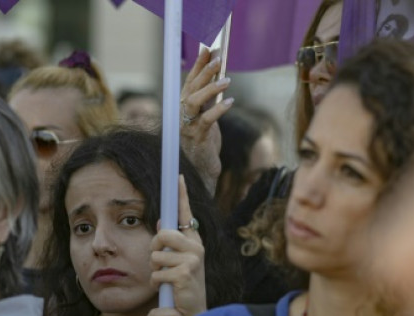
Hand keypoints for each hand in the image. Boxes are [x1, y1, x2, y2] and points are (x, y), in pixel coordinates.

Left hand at [151, 176, 207, 315]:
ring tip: (167, 279)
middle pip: (162, 234)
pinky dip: (157, 282)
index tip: (177, 176)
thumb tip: (160, 223)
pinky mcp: (184, 273)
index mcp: (194, 242)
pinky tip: (169, 288)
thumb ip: (171, 244)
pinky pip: (157, 272)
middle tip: (160, 263)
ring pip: (156, 254)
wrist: (194, 312)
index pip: (186, 214)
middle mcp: (196, 247)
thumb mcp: (178, 262)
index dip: (181, 194)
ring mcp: (192, 260)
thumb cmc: (183, 287)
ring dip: (155, 269)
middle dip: (154, 248)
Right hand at [180, 47, 233, 193]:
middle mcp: (182, 114)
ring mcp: (187, 126)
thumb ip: (209, 100)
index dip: (198, 64)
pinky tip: (230, 102)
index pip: (190, 80)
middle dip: (204, 71)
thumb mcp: (207, 117)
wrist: (201, 169)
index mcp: (184, 107)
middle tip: (218, 58)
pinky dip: (219, 110)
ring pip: (194, 101)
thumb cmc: (204, 142)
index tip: (208, 48)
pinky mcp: (197, 138)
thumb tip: (219, 78)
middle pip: (191, 87)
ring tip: (227, 80)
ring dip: (210, 89)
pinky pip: (206, 121)